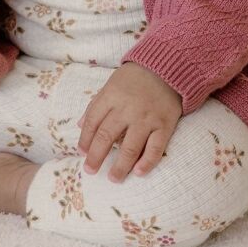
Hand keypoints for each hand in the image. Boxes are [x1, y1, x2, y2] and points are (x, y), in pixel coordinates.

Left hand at [76, 62, 181, 181]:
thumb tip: (80, 126)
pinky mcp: (164, 125)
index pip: (93, 121)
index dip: (85, 139)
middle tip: (90, 171)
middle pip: (106, 136)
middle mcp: (127, 109)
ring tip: (113, 178)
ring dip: (120, 166)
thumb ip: (96, 104)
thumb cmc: (135, 78)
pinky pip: (155, 148)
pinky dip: (147, 162)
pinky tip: (138, 173)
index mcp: (112, 96)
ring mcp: (146, 118)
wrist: (167, 68)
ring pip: (130, 147)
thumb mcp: (111, 84)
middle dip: (96, 157)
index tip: (81, 153)